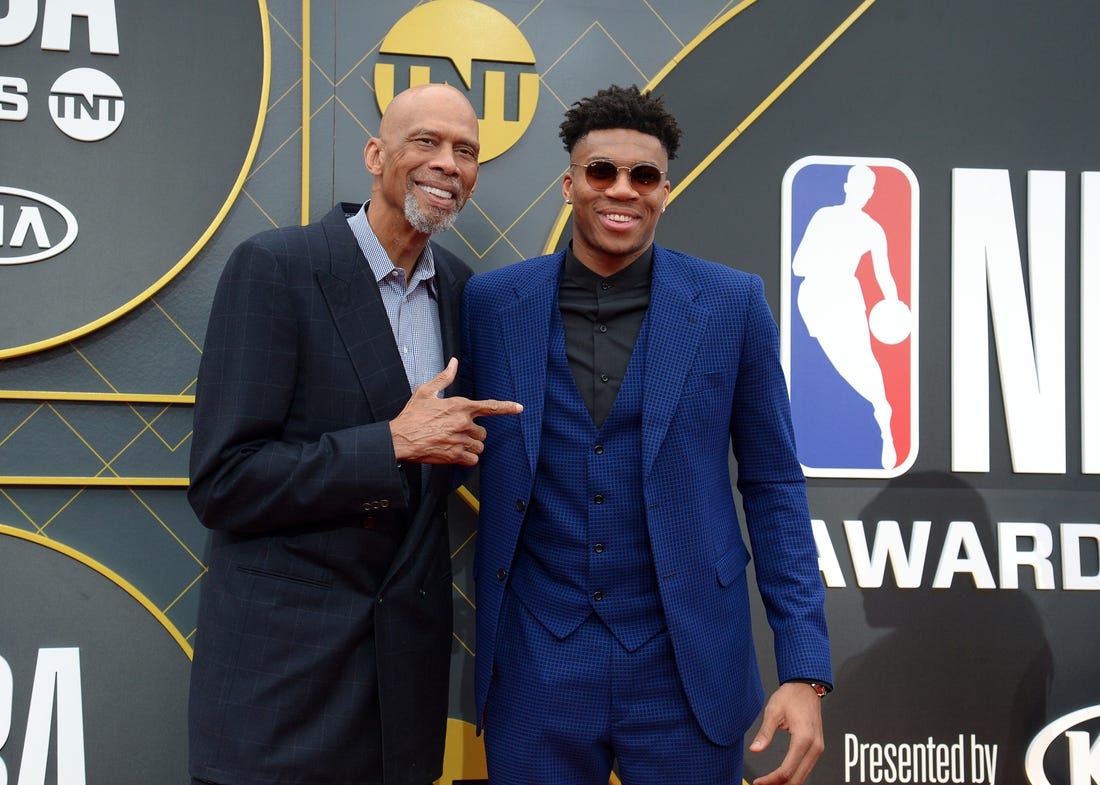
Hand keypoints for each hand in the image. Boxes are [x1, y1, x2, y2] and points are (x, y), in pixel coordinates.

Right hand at [390, 358, 521, 465]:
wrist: (400, 438)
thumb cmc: (412, 416)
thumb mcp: (426, 391)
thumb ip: (444, 378)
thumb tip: (453, 363)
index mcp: (459, 406)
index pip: (489, 406)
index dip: (506, 407)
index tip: (519, 408)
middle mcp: (463, 423)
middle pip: (483, 431)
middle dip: (474, 432)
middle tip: (458, 431)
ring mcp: (460, 440)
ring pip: (479, 445)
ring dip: (471, 445)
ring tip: (455, 442)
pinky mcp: (455, 455)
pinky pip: (473, 459)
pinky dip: (467, 458)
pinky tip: (455, 453)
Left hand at [749, 682, 824, 784]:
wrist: (806, 686)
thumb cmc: (791, 696)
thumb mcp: (773, 711)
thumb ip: (765, 733)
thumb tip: (755, 748)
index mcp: (804, 738)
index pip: (787, 770)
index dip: (771, 780)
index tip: (759, 782)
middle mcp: (814, 746)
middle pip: (797, 778)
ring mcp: (818, 748)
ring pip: (803, 776)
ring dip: (787, 782)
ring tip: (769, 783)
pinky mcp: (816, 747)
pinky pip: (806, 768)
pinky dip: (794, 775)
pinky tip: (782, 776)